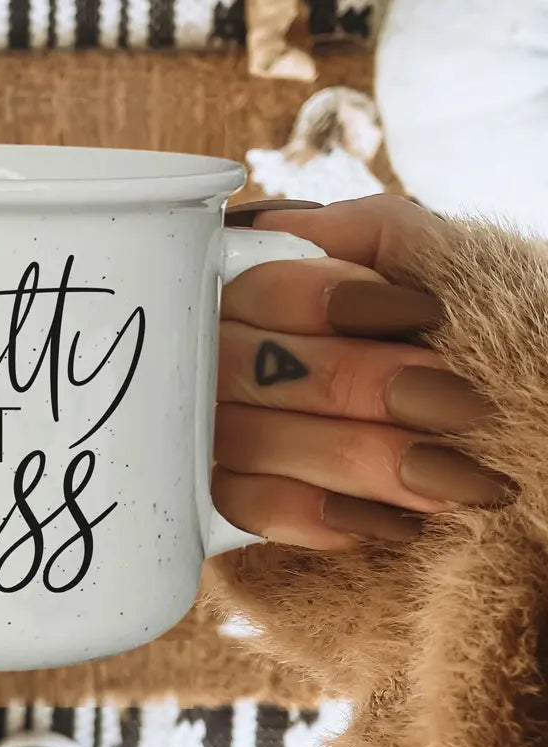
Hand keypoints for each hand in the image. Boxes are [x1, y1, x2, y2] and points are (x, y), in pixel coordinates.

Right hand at [214, 194, 512, 549]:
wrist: (536, 427)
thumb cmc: (501, 340)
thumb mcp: (453, 265)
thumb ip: (373, 230)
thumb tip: (274, 225)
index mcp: (278, 292)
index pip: (254, 288)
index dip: (324, 301)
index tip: (424, 314)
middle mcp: (238, 357)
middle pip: (242, 367)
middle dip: (356, 386)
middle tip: (458, 406)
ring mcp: (230, 428)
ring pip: (245, 440)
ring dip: (356, 459)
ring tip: (455, 478)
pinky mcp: (241, 495)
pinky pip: (244, 506)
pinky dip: (318, 515)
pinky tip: (394, 521)